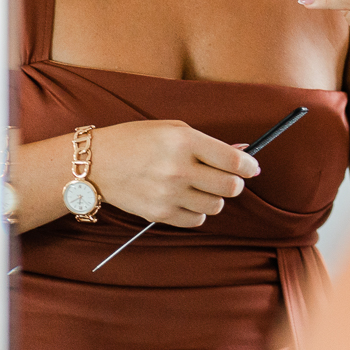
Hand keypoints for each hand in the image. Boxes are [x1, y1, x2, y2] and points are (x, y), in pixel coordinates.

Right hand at [86, 119, 260, 227]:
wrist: (97, 163)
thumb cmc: (138, 140)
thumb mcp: (173, 129)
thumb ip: (209, 143)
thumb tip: (243, 152)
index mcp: (185, 142)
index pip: (233, 160)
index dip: (249, 166)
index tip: (252, 168)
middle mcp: (179, 169)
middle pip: (230, 187)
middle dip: (235, 183)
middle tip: (228, 178)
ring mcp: (169, 194)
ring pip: (216, 206)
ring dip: (216, 198)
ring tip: (202, 187)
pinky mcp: (159, 214)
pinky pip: (196, 220)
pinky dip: (198, 211)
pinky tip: (188, 199)